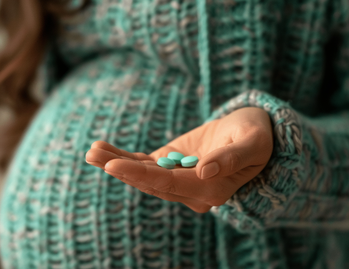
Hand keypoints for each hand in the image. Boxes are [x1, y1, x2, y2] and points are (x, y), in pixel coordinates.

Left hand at [85, 107, 272, 212]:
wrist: (253, 133)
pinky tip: (104, 150)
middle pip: (150, 183)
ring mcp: (180, 180)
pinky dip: (125, 159)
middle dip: (120, 169)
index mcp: (211, 189)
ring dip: (117, 164)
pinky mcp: (173, 166)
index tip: (112, 166)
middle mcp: (192, 191)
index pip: (169, 185)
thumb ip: (232, 158)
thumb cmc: (257, 135)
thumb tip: (204, 172)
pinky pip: (146, 165)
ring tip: (91, 151)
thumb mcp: (252, 143)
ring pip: (144, 175)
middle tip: (92, 154)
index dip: (139, 175)